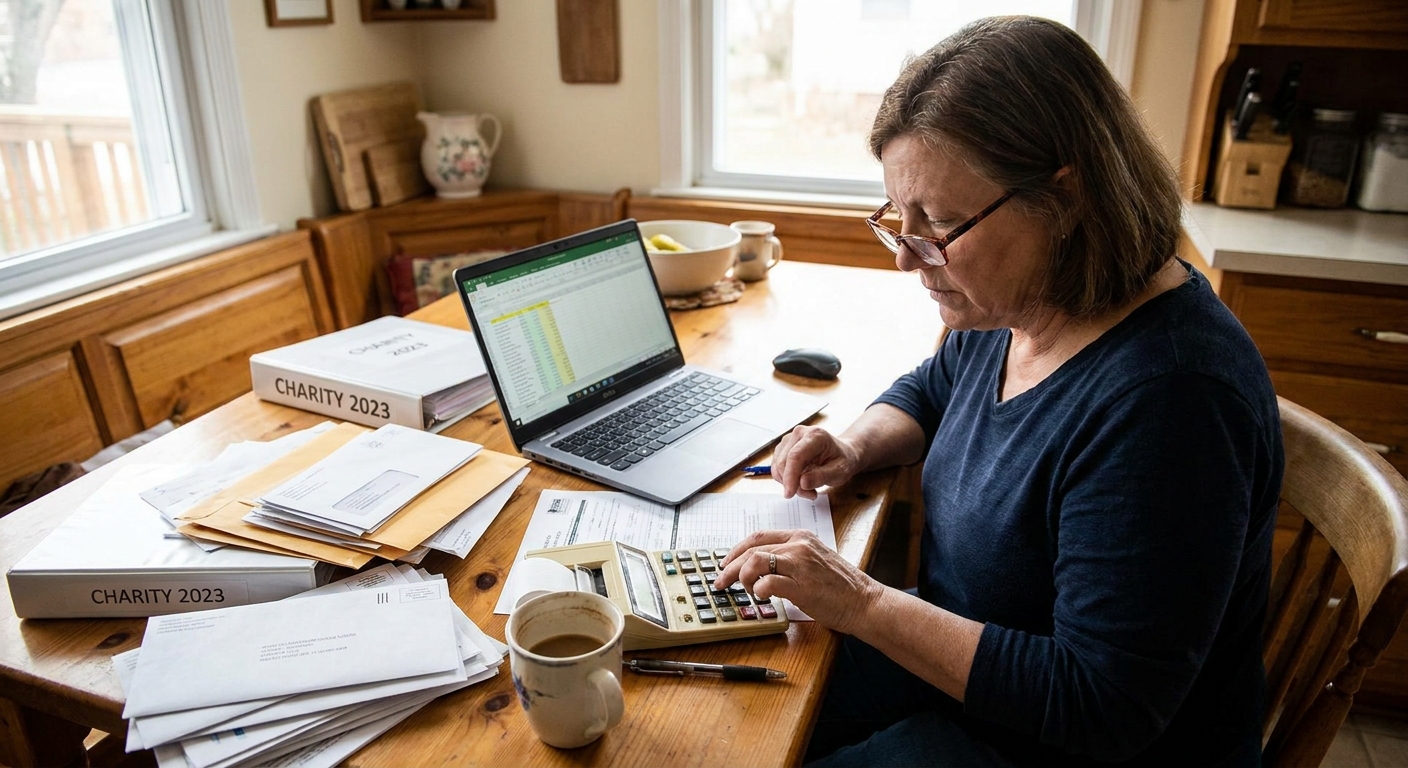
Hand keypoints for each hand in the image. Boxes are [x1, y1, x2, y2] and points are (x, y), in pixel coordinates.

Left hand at [713, 529, 880, 635]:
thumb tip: (757, 566)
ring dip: (742, 577)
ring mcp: (801, 564)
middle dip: (730, 567)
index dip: (736, 550)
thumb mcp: (813, 560)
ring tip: (746, 590)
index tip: (725, 563)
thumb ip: (789, 558)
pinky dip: (758, 590)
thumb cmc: (839, 586)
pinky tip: (761, 597)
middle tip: (720, 581)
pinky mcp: (802, 586)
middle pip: (752, 549)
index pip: (758, 536)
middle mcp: (799, 545)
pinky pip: (768, 582)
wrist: (863, 601)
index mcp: (801, 537)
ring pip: (755, 561)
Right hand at [771, 425, 861, 498]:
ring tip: (809, 488)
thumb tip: (802, 483)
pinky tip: (801, 482)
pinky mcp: (783, 448)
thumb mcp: (840, 472)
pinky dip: (786, 480)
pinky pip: (777, 468)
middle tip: (810, 494)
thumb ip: (822, 476)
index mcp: (815, 435)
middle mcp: (799, 433)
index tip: (789, 494)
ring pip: (778, 466)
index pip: (795, 456)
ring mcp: (789, 439)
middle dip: (792, 483)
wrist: (842, 453)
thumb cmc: (842, 461)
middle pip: (784, 462)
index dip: (790, 476)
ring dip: (789, 483)